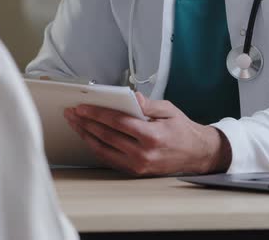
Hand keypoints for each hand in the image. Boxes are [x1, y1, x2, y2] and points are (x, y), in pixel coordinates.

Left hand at [63, 93, 231, 175]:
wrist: (197, 154)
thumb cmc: (183, 130)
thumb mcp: (169, 110)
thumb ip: (148, 104)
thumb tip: (132, 97)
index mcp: (152, 136)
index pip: (117, 122)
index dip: (97, 114)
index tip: (82, 108)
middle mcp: (143, 153)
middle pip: (106, 136)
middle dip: (86, 123)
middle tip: (72, 113)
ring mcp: (138, 165)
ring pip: (103, 149)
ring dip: (86, 135)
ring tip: (75, 124)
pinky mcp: (135, 171)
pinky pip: (109, 159)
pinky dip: (96, 147)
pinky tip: (87, 137)